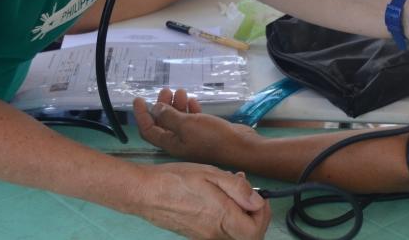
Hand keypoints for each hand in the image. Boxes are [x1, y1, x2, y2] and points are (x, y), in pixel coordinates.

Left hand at [134, 88, 258, 165]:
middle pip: (163, 123)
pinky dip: (190, 110)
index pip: (148, 129)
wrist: (239, 146)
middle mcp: (179, 141)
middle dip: (161, 106)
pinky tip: (193, 101)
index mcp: (170, 143)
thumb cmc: (211, 137)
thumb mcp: (186, 124)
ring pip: (179, 120)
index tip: (138, 99)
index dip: (141, 115)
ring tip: (180, 91)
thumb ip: (169, 116)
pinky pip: (192, 120)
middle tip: (165, 90)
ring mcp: (193, 137)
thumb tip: (156, 108)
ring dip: (177, 105)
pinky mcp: (205, 133)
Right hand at [135, 162, 270, 239]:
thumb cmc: (176, 180)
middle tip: (248, 193)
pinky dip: (226, 215)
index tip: (259, 198)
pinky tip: (218, 195)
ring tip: (231, 189)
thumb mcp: (211, 174)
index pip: (255, 232)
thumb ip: (238, 189)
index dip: (263, 216)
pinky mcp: (196, 234)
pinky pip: (220, 230)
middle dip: (254, 215)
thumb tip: (257, 202)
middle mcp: (214, 233)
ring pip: (234, 232)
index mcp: (221, 218)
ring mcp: (204, 236)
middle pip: (247, 235)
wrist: (146, 192)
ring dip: (240, 213)